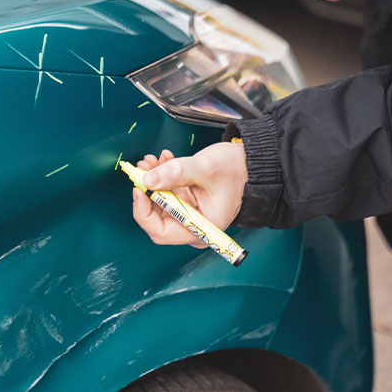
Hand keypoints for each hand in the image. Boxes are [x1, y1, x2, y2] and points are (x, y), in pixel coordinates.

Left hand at [132, 143, 247, 247]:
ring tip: (153, 160)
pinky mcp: (187, 200)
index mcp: (200, 229)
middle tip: (144, 168)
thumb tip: (148, 179)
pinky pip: (166, 192)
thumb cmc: (238, 172)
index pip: (160, 231)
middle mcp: (192, 225)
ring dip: (152, 179)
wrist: (252, 164)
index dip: (143, 211)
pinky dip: (161, 176)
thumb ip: (176, 173)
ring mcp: (188, 213)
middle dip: (147, 191)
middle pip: (155, 216)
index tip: (139, 188)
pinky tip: (164, 160)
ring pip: (158, 201)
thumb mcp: (205, 169)